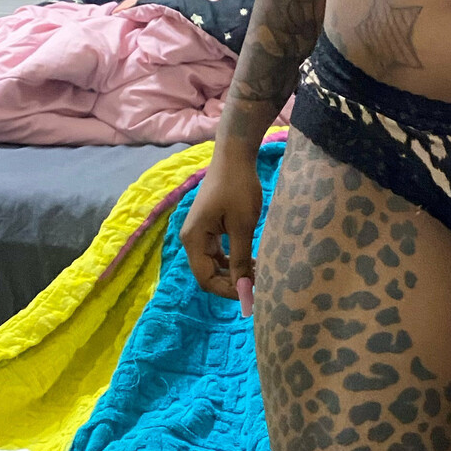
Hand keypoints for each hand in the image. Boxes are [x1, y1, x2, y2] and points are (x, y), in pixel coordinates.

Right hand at [179, 148, 262, 311]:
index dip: (228, 291)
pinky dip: (234, 260)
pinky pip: (219, 252)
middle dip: (232, 282)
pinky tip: (252, 260)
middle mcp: (191, 239)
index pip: (205, 279)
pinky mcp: (209, 227)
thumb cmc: (238, 188)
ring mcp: (199, 233)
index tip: (251, 294)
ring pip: (214, 264)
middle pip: (208, 274)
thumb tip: (244, 289)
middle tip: (258, 285)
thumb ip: (240, 259)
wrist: (234, 156)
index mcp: (193, 239)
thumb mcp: (242, 226)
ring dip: (234, 272)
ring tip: (258, 274)